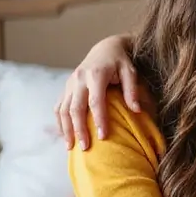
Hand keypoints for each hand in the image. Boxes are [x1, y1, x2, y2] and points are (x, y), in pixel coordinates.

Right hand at [55, 34, 137, 150]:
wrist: (104, 49)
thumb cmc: (120, 62)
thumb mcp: (130, 71)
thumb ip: (131, 90)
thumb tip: (136, 110)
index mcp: (95, 74)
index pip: (95, 101)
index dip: (99, 120)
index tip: (103, 137)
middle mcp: (79, 78)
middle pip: (75, 108)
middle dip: (79, 129)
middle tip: (85, 148)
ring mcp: (69, 83)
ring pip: (63, 109)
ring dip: (66, 129)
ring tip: (71, 148)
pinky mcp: (66, 87)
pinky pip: (59, 107)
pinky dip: (60, 122)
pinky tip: (65, 135)